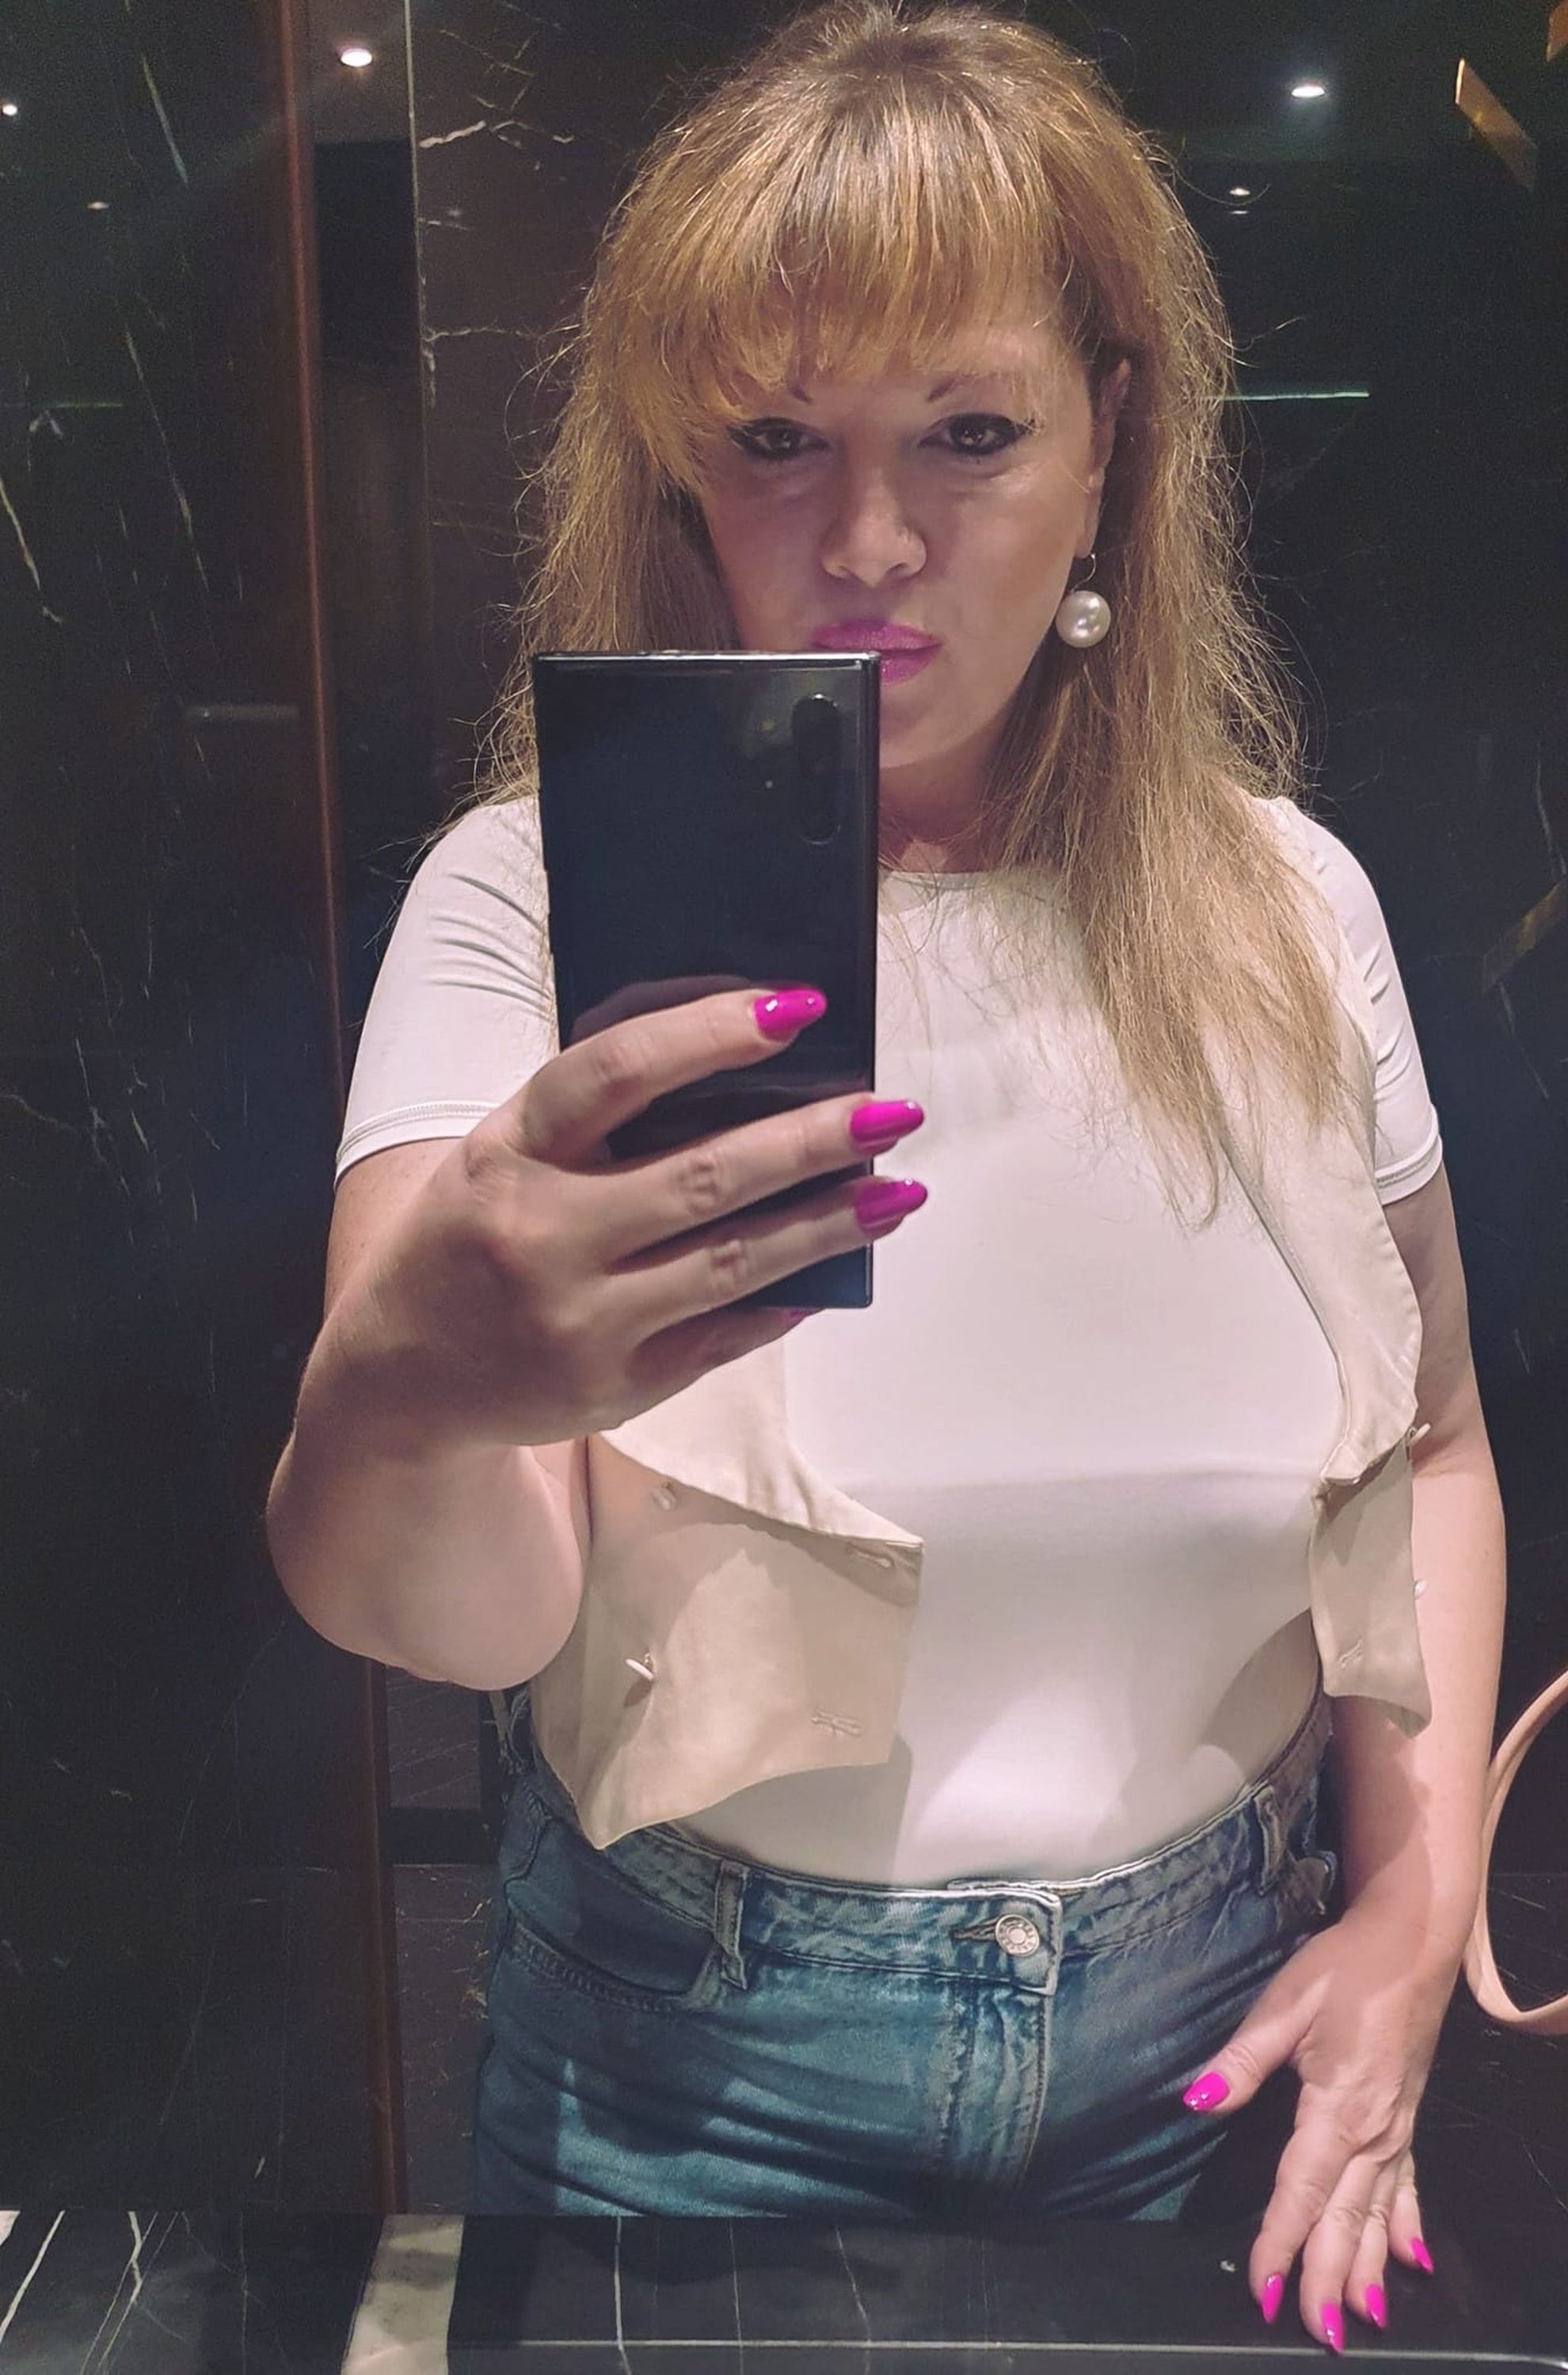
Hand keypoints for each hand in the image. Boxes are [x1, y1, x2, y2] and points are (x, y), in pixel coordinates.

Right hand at [343, 985, 926, 1454]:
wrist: (398, 1378)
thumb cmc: (472, 1234)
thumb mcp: (502, 1154)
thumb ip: (594, 1119)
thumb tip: (749, 1074)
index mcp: (509, 1150)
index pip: (617, 1071)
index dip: (709, 1033)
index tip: (797, 1006)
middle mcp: (541, 1235)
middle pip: (702, 1175)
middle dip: (812, 1140)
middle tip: (893, 1109)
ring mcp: (579, 1320)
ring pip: (731, 1263)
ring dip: (827, 1223)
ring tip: (899, 1190)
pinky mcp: (612, 1388)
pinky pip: (724, 1337)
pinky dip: (787, 1298)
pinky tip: (839, 1268)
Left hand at [1182, 1898, 1456, 2350]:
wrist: (1411, 1940)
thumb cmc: (1343, 1968)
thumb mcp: (1282, 2005)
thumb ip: (1240, 2062)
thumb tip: (1195, 2104)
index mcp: (1338, 2108)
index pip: (1301, 2190)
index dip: (1280, 2242)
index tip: (1264, 2288)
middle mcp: (1374, 2131)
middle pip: (1345, 2218)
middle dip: (1327, 2278)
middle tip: (1313, 2332)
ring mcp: (1397, 2128)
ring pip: (1380, 2215)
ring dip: (1366, 2268)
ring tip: (1357, 2320)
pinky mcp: (1407, 2117)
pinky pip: (1409, 2186)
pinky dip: (1408, 2227)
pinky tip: (1412, 2262)